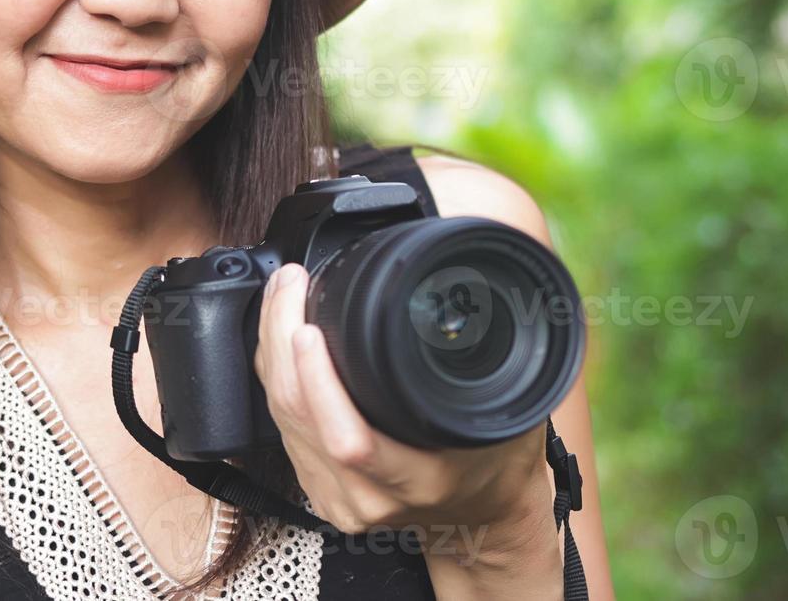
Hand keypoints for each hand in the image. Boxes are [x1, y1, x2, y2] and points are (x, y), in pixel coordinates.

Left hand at [252, 262, 563, 596]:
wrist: (484, 514)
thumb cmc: (501, 462)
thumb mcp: (514, 409)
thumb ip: (500, 351)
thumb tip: (504, 273)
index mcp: (417, 480)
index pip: (350, 441)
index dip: (319, 383)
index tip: (309, 327)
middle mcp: (369, 496)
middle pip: (299, 417)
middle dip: (282, 341)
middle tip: (290, 286)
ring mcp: (338, 497)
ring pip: (281, 418)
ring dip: (273, 352)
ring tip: (282, 296)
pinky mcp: (318, 488)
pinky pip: (280, 427)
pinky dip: (275, 377)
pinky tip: (280, 339)